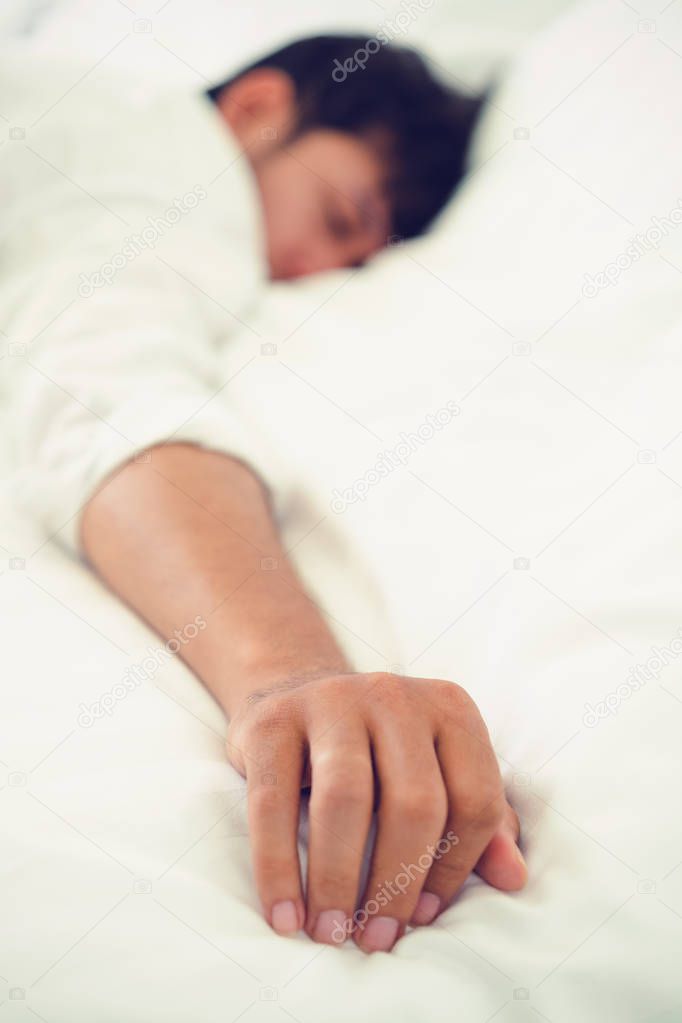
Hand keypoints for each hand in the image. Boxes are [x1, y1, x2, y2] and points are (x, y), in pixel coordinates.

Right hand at [226, 671, 526, 952]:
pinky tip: (285, 916)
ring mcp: (331, 701)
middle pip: (414, 800)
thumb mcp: (436, 773)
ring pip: (345, 798)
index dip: (454, 869)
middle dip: (397, 883)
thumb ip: (482, 823)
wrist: (291, 694)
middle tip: (374, 938)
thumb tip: (514, 878)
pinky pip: (272, 803)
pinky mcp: (272, 721)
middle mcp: (395, 696)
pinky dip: (277, 868)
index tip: (423, 918)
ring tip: (329, 934)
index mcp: (450, 709)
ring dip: (338, 880)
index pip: (475, 798)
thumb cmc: (377, 753)